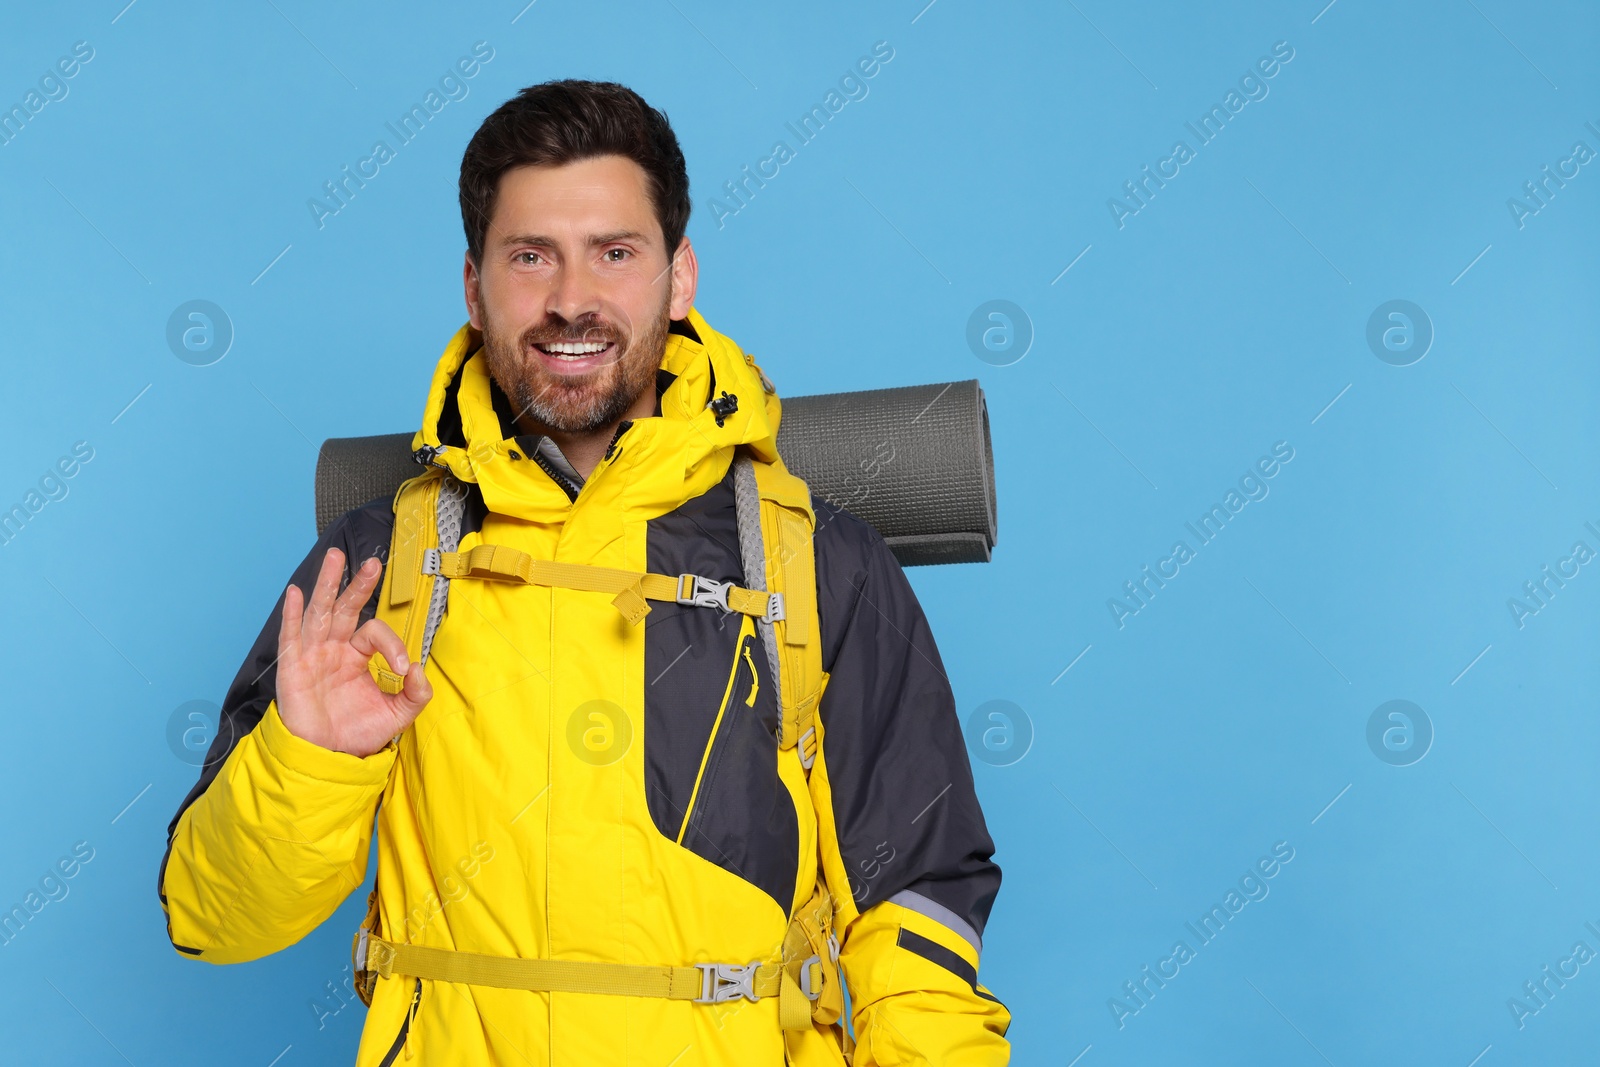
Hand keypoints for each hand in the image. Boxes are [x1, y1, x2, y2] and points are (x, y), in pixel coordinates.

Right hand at [275, 547, 431, 756]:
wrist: (326, 757)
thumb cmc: (356, 733)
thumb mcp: (396, 715)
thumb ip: (416, 694)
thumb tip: (420, 669)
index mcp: (357, 656)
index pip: (375, 634)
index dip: (392, 645)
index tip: (402, 669)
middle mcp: (334, 649)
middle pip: (346, 609)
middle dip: (358, 585)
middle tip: (374, 564)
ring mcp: (312, 655)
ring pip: (320, 613)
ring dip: (327, 584)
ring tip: (336, 557)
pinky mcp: (292, 668)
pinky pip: (291, 637)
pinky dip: (292, 614)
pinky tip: (294, 592)